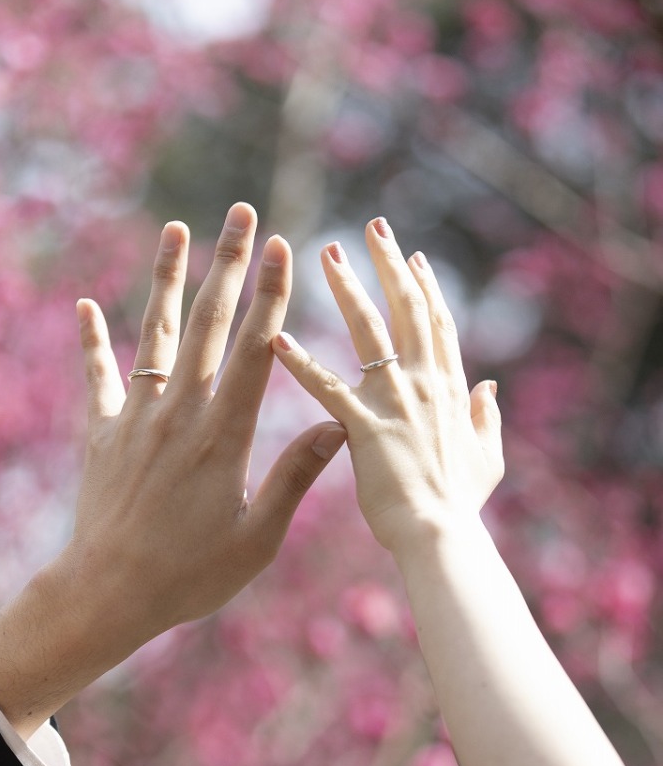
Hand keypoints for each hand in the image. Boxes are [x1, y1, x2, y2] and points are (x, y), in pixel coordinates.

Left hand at [0, 203, 344, 734]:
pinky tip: (84, 304)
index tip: (284, 249)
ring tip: (176, 228)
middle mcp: (180, 414)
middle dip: (229, 264)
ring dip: (166, 278)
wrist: (108, 594)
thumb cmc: (190, 575)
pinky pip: (97, 377)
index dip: (272, 296)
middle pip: (208, 325)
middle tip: (242, 213)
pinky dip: (91, 341)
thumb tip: (339, 426)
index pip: (256, 351)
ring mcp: (137, 418)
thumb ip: (294, 478)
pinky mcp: (102, 433)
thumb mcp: (257, 539)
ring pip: (155, 334)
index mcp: (224, 436)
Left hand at [272, 216, 502, 558]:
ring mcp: (395, 403)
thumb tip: (489, 387)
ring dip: (347, 289)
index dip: (425, 288)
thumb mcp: (488, 459)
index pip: (437, 325)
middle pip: (408, 311)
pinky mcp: (364, 429)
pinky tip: (277, 337)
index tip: (412, 255)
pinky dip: (302, 362)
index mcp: (451, 390)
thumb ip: (487, 419)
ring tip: (325, 256)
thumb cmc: (459, 508)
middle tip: (373, 227)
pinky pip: (327, 388)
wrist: (441, 539)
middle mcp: (425, 385)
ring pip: (369, 332)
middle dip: (390, 265)